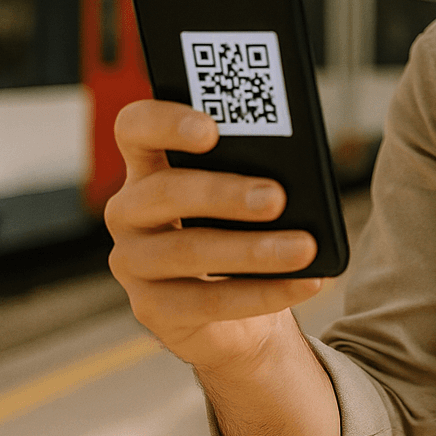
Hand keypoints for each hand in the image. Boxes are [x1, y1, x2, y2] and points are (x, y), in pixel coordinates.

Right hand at [104, 99, 321, 371]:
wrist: (238, 313)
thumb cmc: (244, 230)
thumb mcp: (248, 190)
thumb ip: (258, 170)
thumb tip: (298, 171)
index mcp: (149, 165)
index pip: (135, 128)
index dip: (165, 123)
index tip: (211, 130)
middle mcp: (130, 210)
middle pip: (164, 192)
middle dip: (223, 193)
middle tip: (276, 197)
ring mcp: (134, 262)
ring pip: (188, 251)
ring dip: (253, 250)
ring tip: (304, 247)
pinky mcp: (153, 309)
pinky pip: (208, 301)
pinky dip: (264, 292)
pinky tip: (305, 281)